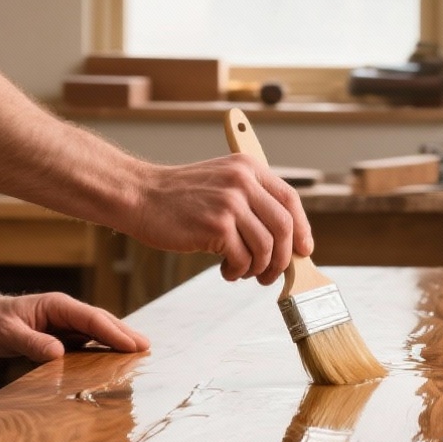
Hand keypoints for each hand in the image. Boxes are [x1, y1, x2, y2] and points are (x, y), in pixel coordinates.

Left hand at [0, 290, 150, 362]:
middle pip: (102, 322)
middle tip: (147, 347)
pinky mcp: (61, 334)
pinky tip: (112, 359)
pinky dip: (103, 348)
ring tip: (139, 353)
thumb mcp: (6, 333)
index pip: (92, 319)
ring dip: (117, 340)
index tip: (134, 344)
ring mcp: (65, 323)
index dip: (114, 332)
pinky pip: (87, 341)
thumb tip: (59, 353)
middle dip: (125, 333)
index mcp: (58, 306)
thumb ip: (32, 343)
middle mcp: (66, 312)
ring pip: (98, 331)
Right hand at [131, 156, 313, 285]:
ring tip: (242, 272)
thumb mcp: (221, 183)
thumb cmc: (179, 198)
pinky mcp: (216, 225)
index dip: (302, 229)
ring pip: (266, 247)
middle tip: (271, 274)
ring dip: (259, 268)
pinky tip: (226, 271)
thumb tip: (287, 241)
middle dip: (283, 258)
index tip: (303, 250)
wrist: (139, 196)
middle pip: (284, 227)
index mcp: (249, 168)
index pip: (290, 200)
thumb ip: (252, 202)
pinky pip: (243, 258)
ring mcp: (230, 202)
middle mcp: (243, 181)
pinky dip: (238, 271)